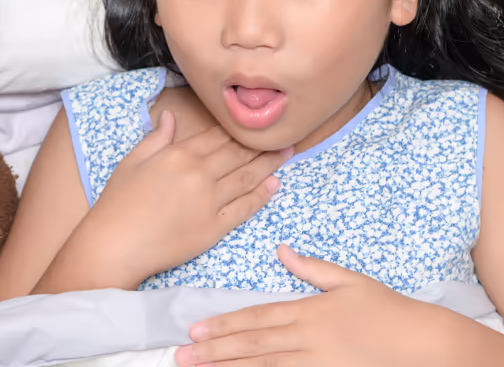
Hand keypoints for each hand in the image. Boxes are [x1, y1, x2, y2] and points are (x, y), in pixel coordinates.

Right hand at [74, 111, 290, 288]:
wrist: (115, 244)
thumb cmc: (117, 203)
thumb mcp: (132, 161)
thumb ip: (156, 138)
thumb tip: (172, 116)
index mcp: (178, 154)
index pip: (217, 136)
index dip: (238, 129)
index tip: (254, 123)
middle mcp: (198, 174)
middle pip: (238, 154)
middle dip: (262, 144)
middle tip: (284, 135)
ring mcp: (209, 201)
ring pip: (247, 177)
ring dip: (269, 165)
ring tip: (286, 154)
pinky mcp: (214, 228)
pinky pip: (244, 208)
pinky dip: (261, 196)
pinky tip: (273, 186)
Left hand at [175, 245, 458, 366]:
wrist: (423, 345)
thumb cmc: (386, 310)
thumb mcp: (349, 281)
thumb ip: (311, 268)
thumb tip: (281, 249)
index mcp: (307, 312)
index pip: (256, 318)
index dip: (224, 325)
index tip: (195, 330)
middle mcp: (306, 340)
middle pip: (252, 346)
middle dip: (214, 351)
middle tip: (182, 356)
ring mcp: (316, 365)